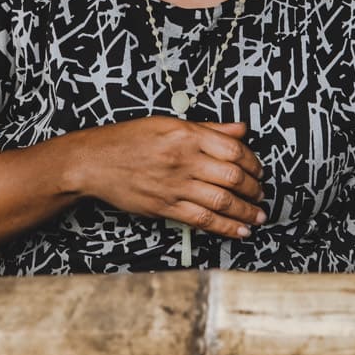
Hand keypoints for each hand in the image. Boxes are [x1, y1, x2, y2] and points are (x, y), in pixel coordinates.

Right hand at [67, 119, 266, 239]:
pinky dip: (225, 228)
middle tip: (262, 194)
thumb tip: (241, 129)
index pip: (233, 149)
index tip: (259, 170)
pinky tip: (240, 231)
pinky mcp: (164, 207)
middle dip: (254, 190)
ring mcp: (174, 186)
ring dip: (246, 212)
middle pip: (232, 177)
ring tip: (259, 217)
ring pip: (221, 202)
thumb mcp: (168, 124)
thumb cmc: (128, 139)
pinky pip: (202, 220)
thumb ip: (208, 129)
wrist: (93, 162)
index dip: (253, 162)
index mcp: (186, 135)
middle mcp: (183, 160)